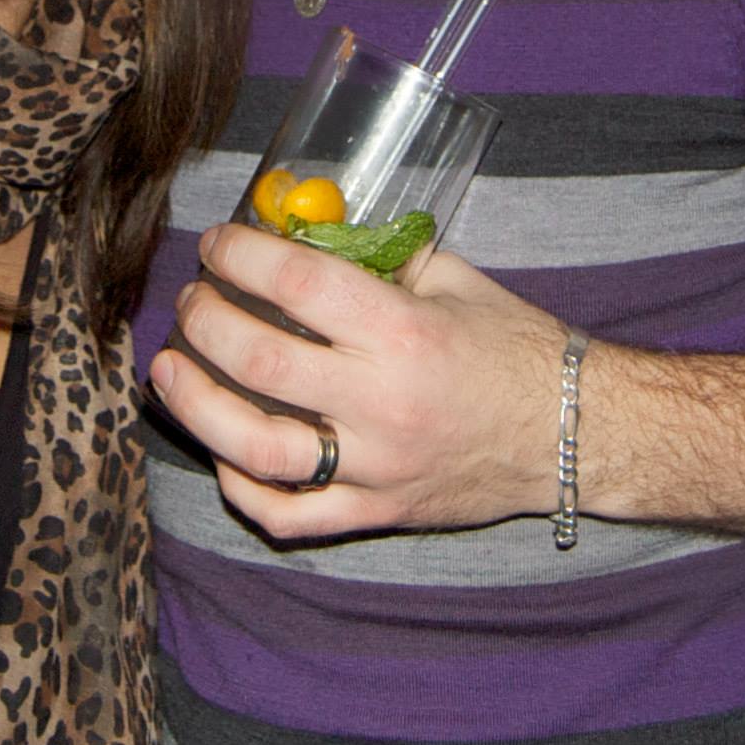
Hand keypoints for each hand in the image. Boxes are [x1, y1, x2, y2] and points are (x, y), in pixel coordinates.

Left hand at [149, 222, 568, 540]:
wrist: (575, 433)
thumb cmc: (515, 346)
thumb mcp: (454, 279)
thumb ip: (381, 257)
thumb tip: (309, 228)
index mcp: (403, 331)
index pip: (298, 282)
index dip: (242, 255)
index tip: (217, 243)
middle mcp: (382, 402)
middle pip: (261, 360)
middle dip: (206, 323)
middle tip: (190, 302)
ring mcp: (376, 466)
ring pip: (259, 449)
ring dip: (198, 408)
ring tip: (168, 373)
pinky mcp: (378, 512)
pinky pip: (294, 516)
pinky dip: (246, 488)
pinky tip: (222, 452)